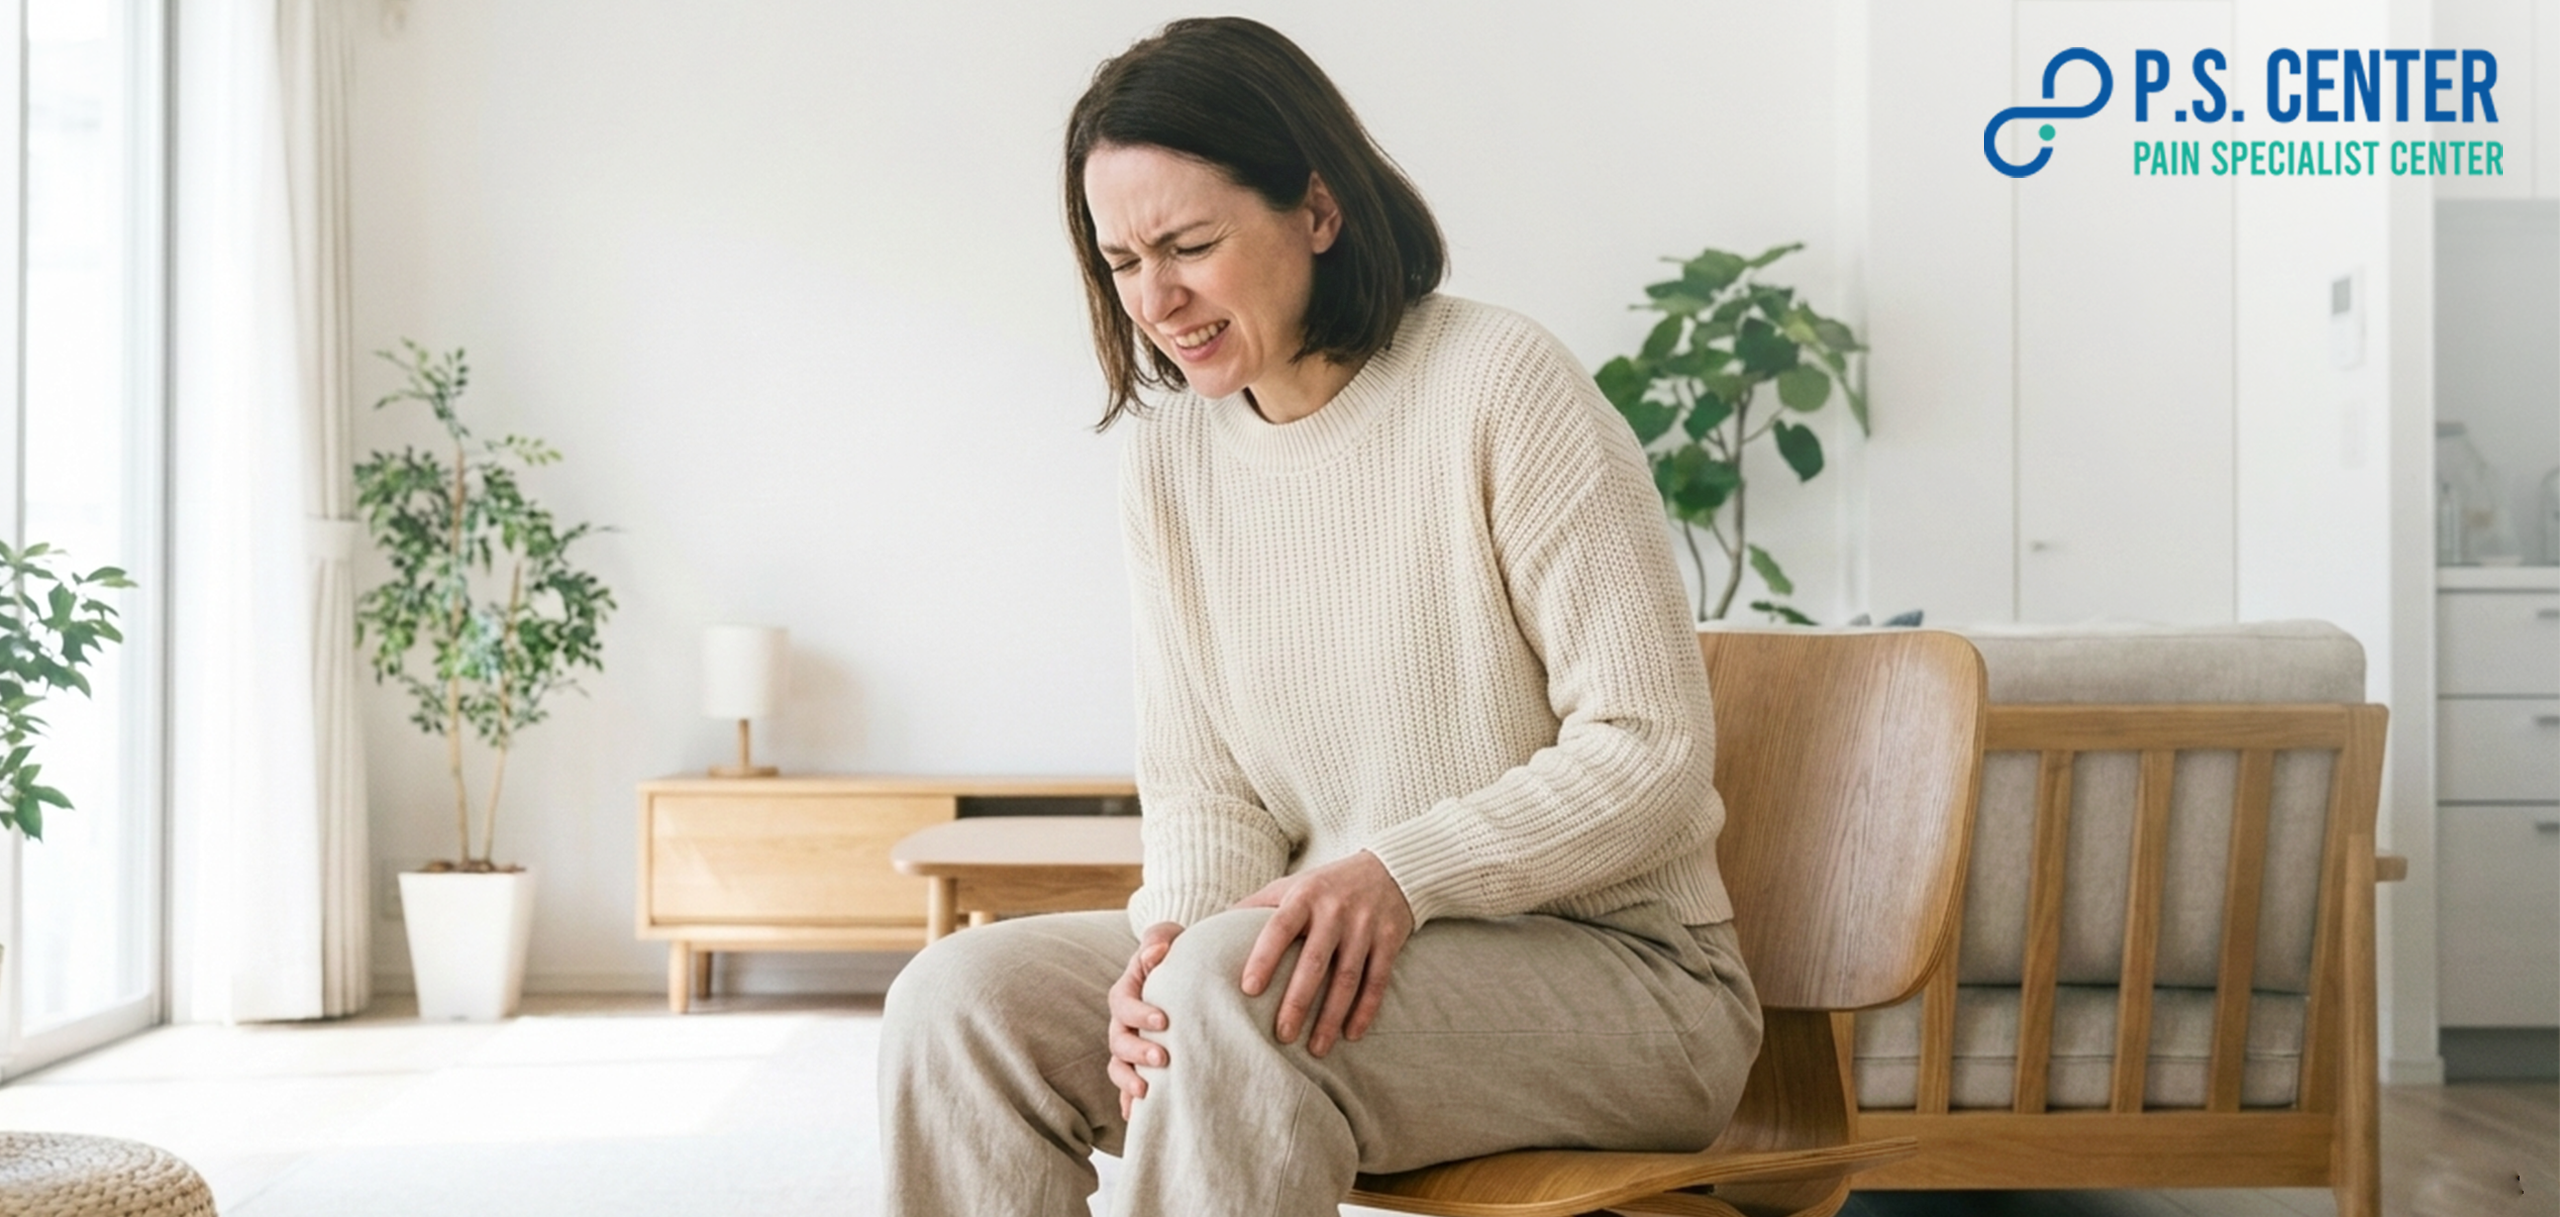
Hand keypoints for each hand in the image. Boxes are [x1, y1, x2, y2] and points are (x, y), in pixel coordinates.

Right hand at [1106, 921, 1182, 1121]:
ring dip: (1128, 1079)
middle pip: (1118, 1040)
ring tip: (1147, 1090)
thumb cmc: (1178, 953)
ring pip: (1118, 1066)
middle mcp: (1123, 1021)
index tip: (1164, 1020)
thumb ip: (1160, 940)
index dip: (1139, 1013)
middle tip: (1162, 1057)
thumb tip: (1157, 951)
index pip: (1123, 1003)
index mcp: (1127, 991)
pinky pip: (1127, 1086)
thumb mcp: (1169, 939)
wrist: (1187, 974)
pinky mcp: (1141, 1064)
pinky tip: (1137, 1116)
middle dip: (1137, 1050)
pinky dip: (1128, 1101)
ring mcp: (1129, 1045)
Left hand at [1232, 850, 1414, 1057]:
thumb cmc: (1325, 885)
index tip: (1248, 989)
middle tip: (1281, 1035)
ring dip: (1331, 1016)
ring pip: (1348, 977)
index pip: (1280, 927)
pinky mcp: (1389, 940)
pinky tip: (1351, 1035)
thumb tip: (1204, 934)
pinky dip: (1365, 1010)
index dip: (1265, 956)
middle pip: (1315, 961)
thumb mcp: (1289, 886)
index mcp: (1304, 896)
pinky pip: (1377, 981)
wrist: (1389, 869)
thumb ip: (1253, 907)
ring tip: (1315, 1049)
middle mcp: (1335, 911)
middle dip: (1298, 1001)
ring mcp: (1365, 926)